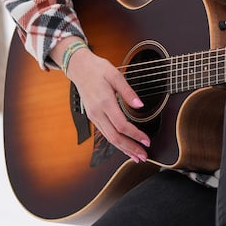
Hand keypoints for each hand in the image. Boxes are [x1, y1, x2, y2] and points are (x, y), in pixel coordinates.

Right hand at [66, 47, 150, 161]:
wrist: (79, 68)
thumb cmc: (98, 69)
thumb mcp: (115, 75)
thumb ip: (128, 91)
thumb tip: (140, 105)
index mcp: (104, 102)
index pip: (121, 125)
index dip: (135, 135)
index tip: (147, 140)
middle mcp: (97, 112)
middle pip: (114, 137)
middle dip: (130, 148)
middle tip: (144, 156)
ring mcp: (93, 116)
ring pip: (109, 138)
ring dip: (124, 149)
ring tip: (136, 157)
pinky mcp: (93, 117)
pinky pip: (105, 134)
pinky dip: (116, 143)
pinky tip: (125, 147)